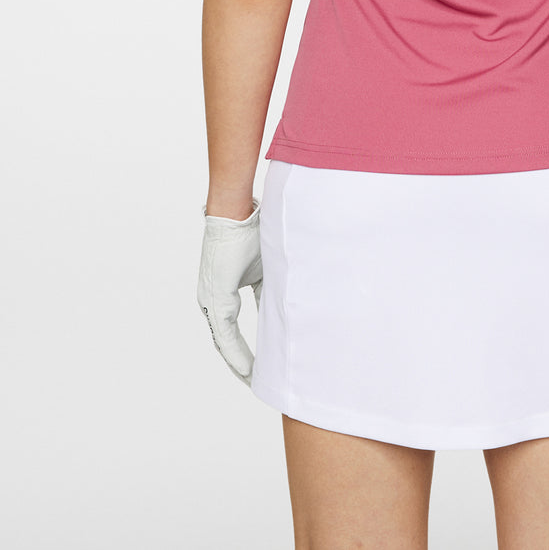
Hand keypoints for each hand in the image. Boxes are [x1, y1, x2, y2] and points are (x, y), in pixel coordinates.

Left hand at [197, 197, 262, 384]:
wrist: (236, 212)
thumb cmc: (252, 230)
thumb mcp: (267, 267)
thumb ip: (271, 289)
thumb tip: (290, 307)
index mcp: (225, 292)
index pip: (234, 331)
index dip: (245, 352)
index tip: (259, 368)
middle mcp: (213, 299)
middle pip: (226, 342)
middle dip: (241, 364)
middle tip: (256, 383)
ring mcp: (211, 299)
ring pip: (224, 341)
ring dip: (238, 363)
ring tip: (252, 382)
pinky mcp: (214, 297)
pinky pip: (224, 333)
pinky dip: (236, 353)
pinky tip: (246, 369)